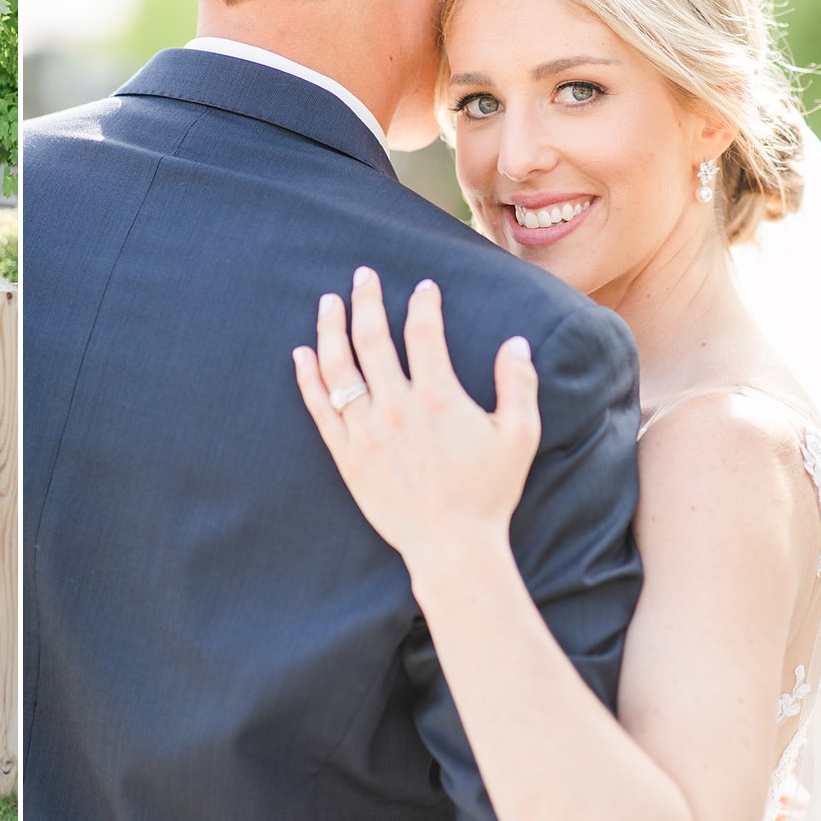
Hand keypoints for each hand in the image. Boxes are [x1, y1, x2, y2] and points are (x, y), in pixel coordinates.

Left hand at [292, 268, 541, 566]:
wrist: (451, 545)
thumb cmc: (489, 493)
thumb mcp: (519, 437)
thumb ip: (519, 385)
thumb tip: (516, 343)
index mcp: (438, 398)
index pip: (424, 333)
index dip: (423, 304)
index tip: (423, 287)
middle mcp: (396, 408)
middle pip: (371, 339)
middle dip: (366, 301)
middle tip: (362, 275)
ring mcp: (365, 431)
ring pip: (338, 368)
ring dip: (330, 329)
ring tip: (327, 302)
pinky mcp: (346, 454)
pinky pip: (319, 408)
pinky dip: (307, 378)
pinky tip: (301, 355)